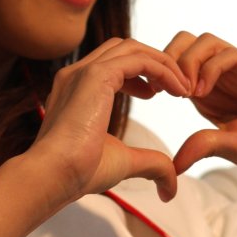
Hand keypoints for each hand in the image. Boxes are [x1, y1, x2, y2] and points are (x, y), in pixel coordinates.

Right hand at [29, 36, 191, 204]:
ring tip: (181, 88)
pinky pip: (139, 59)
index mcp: (75, 90)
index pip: (112, 63)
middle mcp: (76, 75)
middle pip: (123, 48)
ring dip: (162, 63)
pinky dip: (162, 69)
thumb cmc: (79, 171)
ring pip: (132, 48)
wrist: (55, 174)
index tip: (158, 93)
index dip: (140, 73)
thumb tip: (170, 189)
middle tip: (175, 87)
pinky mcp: (95, 75)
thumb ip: (149, 164)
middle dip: (154, 62)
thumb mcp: (123, 162)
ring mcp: (83, 72)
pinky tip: (175, 90)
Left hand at [166, 31, 236, 192]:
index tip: (149, 94)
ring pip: (206, 42)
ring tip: (184, 93)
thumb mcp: (229, 148)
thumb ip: (201, 147)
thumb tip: (172, 166)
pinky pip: (231, 55)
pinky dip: (209, 67)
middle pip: (185, 42)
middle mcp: (222, 76)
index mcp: (207, 92)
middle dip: (167, 58)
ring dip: (186, 62)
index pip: (174, 62)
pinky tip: (200, 93)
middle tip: (164, 88)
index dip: (157, 72)